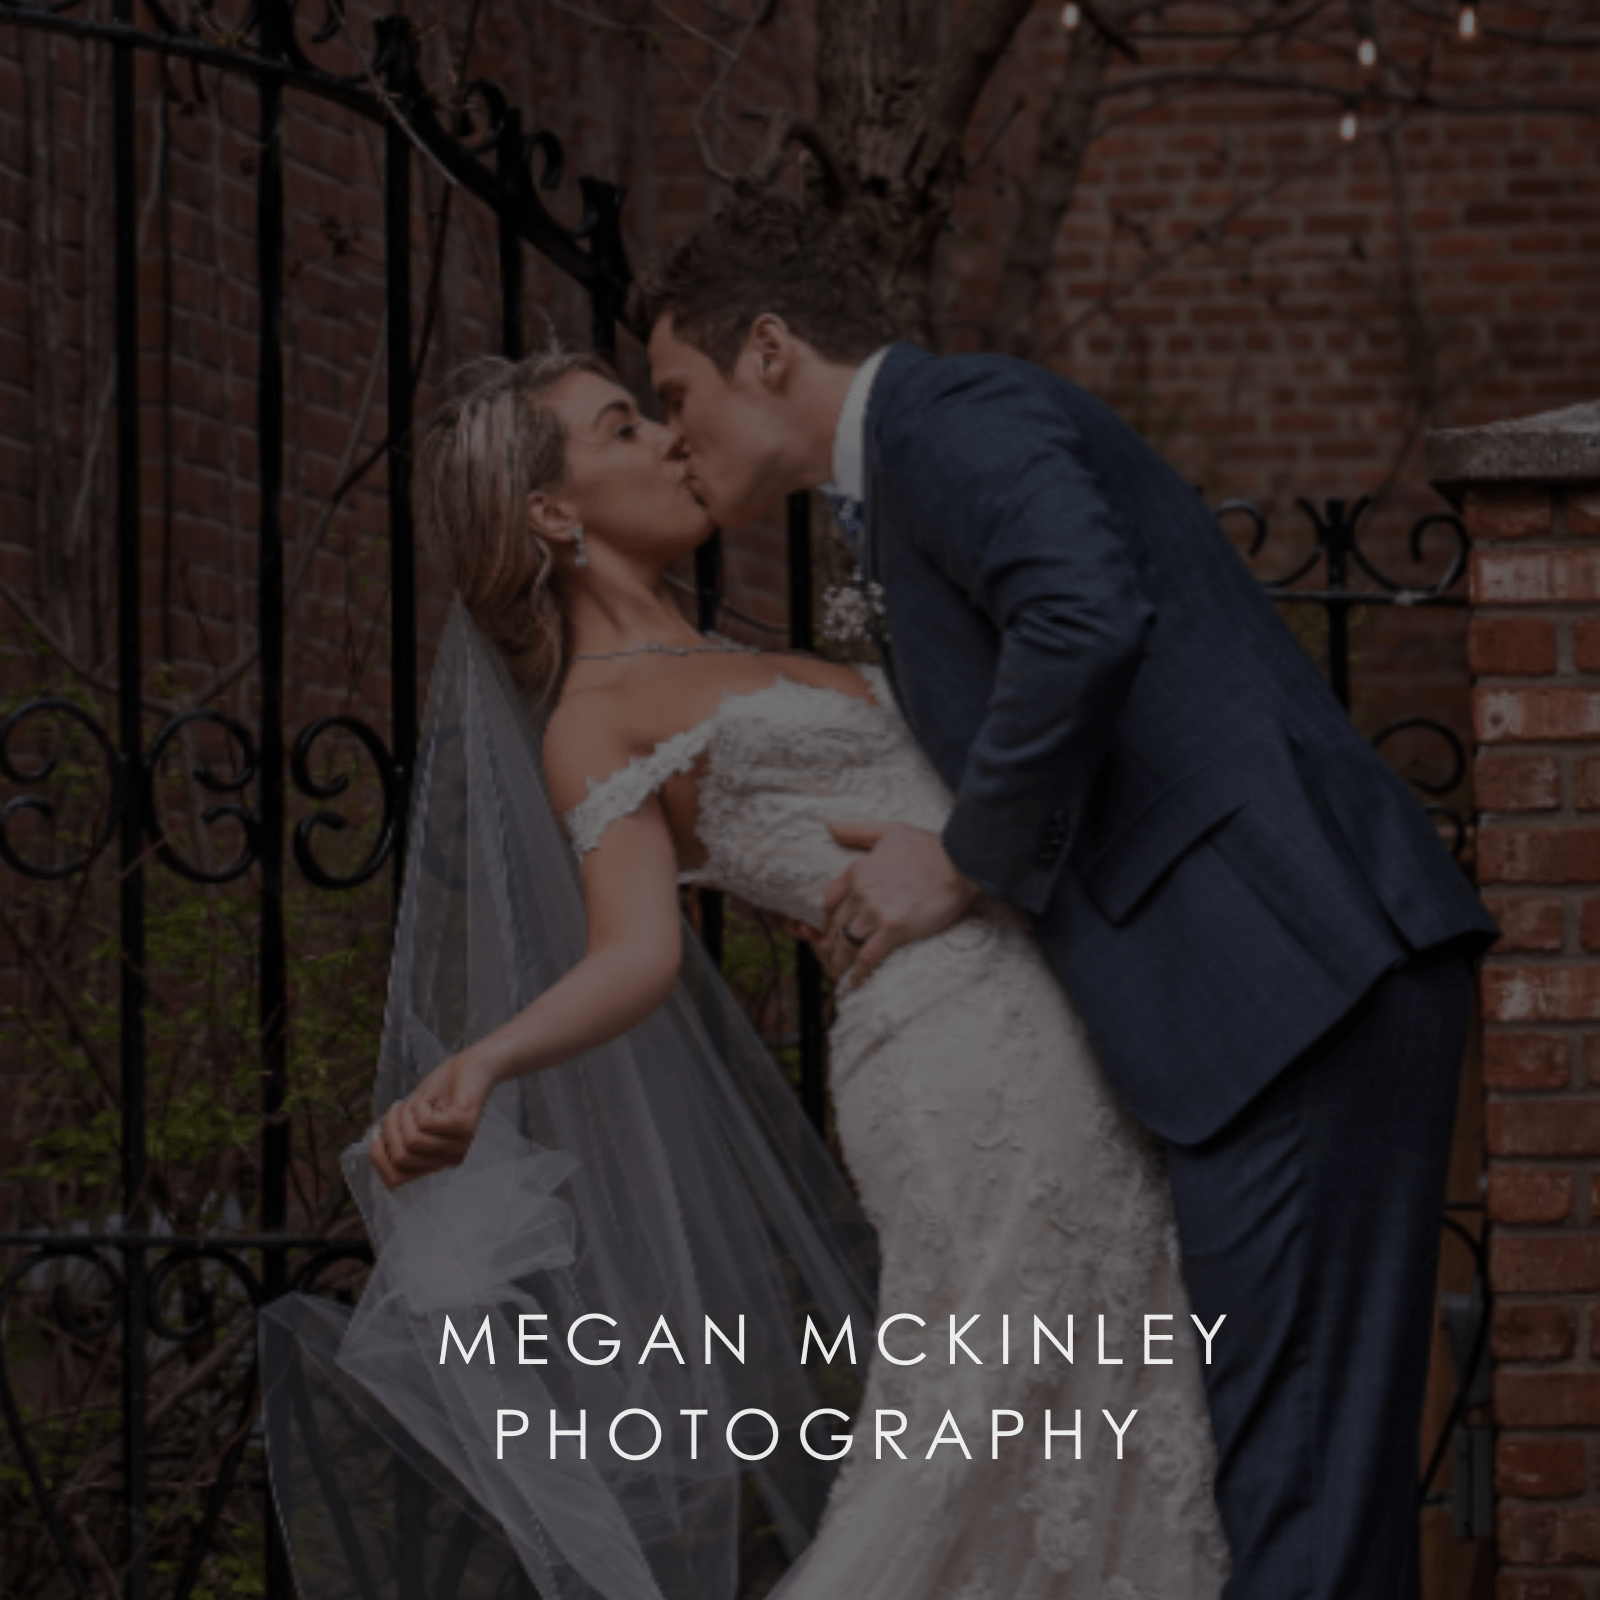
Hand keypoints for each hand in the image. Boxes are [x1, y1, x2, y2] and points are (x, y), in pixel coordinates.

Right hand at [369, 1050, 494, 1189]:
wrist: (473, 1065)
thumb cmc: (441, 1091)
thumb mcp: (412, 1119)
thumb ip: (398, 1139)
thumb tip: (374, 1153)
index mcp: (437, 1162)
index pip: (396, 1180)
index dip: (378, 1158)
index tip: (376, 1134)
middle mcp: (450, 1158)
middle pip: (401, 1159)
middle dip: (390, 1130)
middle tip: (398, 1108)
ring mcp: (460, 1143)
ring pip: (412, 1141)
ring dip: (405, 1115)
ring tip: (415, 1101)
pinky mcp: (464, 1125)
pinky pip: (426, 1123)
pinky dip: (420, 1105)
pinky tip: (430, 1098)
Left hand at [819, 822, 979, 987]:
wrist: (960, 861)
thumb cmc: (929, 846)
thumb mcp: (889, 831)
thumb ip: (857, 831)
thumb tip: (829, 825)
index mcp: (857, 870)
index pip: (828, 901)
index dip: (826, 919)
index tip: (829, 930)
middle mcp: (860, 892)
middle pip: (835, 925)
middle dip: (830, 944)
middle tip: (830, 958)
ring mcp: (875, 911)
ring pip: (846, 943)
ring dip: (840, 962)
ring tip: (838, 974)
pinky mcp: (894, 929)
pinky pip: (867, 957)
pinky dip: (858, 973)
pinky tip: (855, 983)